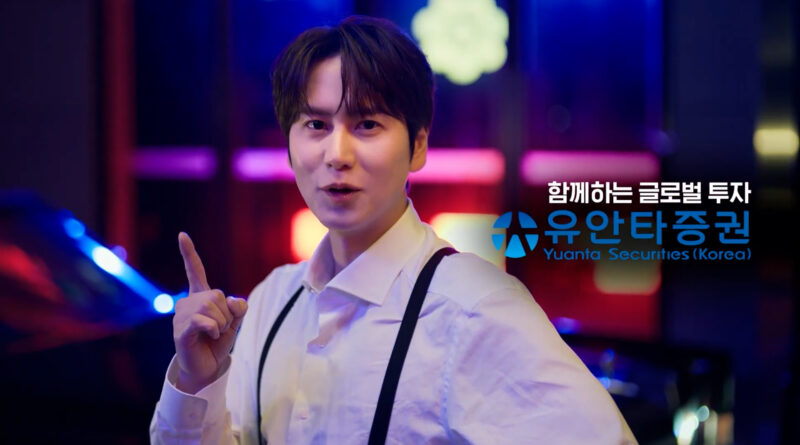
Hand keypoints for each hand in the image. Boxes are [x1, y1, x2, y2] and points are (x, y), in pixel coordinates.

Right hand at [172, 232, 246, 393]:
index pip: (195, 271)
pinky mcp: (181, 330)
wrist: (207, 367)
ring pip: (211, 307)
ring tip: (214, 334)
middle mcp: (187, 302)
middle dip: (227, 314)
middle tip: (220, 329)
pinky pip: (202, 320)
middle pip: (216, 294)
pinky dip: (214, 328)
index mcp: (200, 297)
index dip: (189, 253)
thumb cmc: (218, 343)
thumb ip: (238, 307)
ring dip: (221, 323)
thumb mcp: (234, 322)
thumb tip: (233, 301)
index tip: (182, 235)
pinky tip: (210, 335)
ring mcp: (181, 316)